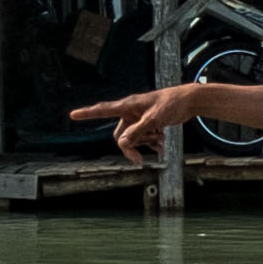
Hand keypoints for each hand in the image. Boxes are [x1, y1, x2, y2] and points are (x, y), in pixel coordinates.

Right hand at [67, 85, 191, 163]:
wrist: (188, 102)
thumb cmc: (170, 105)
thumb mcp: (154, 119)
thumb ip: (137, 131)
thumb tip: (122, 143)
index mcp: (128, 105)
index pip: (104, 110)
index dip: (88, 113)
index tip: (73, 115)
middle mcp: (130, 112)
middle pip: (120, 135)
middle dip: (130, 147)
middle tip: (139, 161)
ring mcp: (138, 119)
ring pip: (133, 139)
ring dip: (145, 144)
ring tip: (160, 141)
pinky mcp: (147, 124)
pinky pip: (143, 139)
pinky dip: (151, 143)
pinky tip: (161, 145)